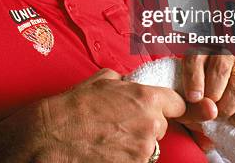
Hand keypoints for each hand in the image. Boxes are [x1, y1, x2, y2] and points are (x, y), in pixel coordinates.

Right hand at [38, 68, 215, 161]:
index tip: (183, 111)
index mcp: (146, 98)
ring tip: (106, 137)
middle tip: (118, 122)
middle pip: (161, 127)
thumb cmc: (73, 106)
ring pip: (148, 146)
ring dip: (134, 143)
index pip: (179, 103)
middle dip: (145, 125)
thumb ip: (124, 82)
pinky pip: (137, 160)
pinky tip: (105, 149)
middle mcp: (150, 125)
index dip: (175, 106)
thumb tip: (129, 82)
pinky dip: (124, 156)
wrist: (50, 136)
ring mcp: (142, 151)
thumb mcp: (101, 80)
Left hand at [182, 51, 234, 125]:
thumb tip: (211, 108)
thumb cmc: (196, 105)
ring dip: (229, 106)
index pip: (196, 58)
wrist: (213, 110)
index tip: (193, 98)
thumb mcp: (186, 107)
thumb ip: (192, 108)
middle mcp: (222, 56)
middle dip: (214, 94)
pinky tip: (234, 119)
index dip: (194, 78)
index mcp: (199, 56)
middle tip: (209, 109)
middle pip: (221, 68)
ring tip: (220, 116)